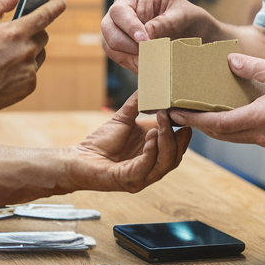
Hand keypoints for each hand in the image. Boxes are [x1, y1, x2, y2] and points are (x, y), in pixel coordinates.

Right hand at [0, 0, 66, 113]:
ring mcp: (29, 70)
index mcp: (15, 32)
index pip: (45, 15)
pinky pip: (32, 72)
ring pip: (38, 54)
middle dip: (33, 32)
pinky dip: (22, 70)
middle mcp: (26, 51)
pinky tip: (4, 73)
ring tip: (4, 58)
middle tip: (15, 37)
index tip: (61, 2)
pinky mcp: (29, 86)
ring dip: (28, 52)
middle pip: (42, 35)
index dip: (55, 6)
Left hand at [66, 93, 192, 192]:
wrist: (79, 158)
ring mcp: (140, 177)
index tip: (184, 115)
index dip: (182, 135)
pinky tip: (150, 137)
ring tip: (161, 125)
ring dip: (166, 143)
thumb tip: (147, 85)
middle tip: (172, 117)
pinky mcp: (127, 180)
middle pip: (174, 158)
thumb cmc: (101, 142)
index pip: (176, 150)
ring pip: (163, 164)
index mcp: (152, 156)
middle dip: (176, 137)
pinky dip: (151, 152)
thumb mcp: (123, 120)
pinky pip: (145, 168)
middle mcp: (150, 169)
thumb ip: (136, 105)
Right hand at [101, 0, 213, 72]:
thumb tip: (145, 35)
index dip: (130, 27)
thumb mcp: (182, 16)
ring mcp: (120, 27)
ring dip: (127, 56)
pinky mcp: (123, 45)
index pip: (121, 10)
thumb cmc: (189, 18)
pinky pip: (117, 56)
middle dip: (126, 43)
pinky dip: (129, 63)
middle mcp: (124, 9)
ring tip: (149, 62)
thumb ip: (163, 23)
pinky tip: (146, 67)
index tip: (145, 42)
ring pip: (109, 44)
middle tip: (146, 54)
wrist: (196, 33)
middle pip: (107, 26)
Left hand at [168, 54, 264, 147]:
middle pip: (217, 134)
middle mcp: (258, 135)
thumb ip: (255, 68)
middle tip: (172, 114)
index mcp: (260, 119)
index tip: (174, 113)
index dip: (193, 120)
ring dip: (207, 128)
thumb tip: (229, 61)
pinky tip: (216, 116)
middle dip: (193, 125)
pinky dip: (222, 128)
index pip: (217, 124)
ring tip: (189, 115)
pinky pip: (237, 136)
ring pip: (226, 137)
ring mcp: (262, 141)